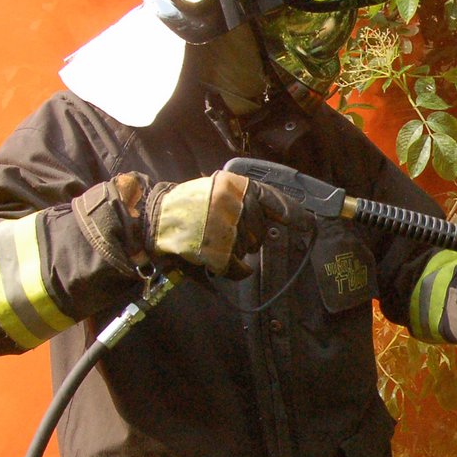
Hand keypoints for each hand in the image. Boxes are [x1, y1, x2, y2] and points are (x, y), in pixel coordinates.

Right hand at [145, 172, 296, 277]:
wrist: (151, 220)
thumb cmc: (186, 207)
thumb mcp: (216, 191)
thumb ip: (246, 199)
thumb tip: (286, 215)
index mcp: (232, 186)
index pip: (271, 198)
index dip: (290, 212)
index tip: (305, 221)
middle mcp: (231, 205)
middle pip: (260, 230)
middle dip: (249, 235)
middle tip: (225, 232)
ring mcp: (224, 229)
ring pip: (250, 249)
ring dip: (237, 249)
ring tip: (213, 240)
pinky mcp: (217, 253)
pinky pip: (241, 270)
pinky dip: (235, 270)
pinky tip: (220, 261)